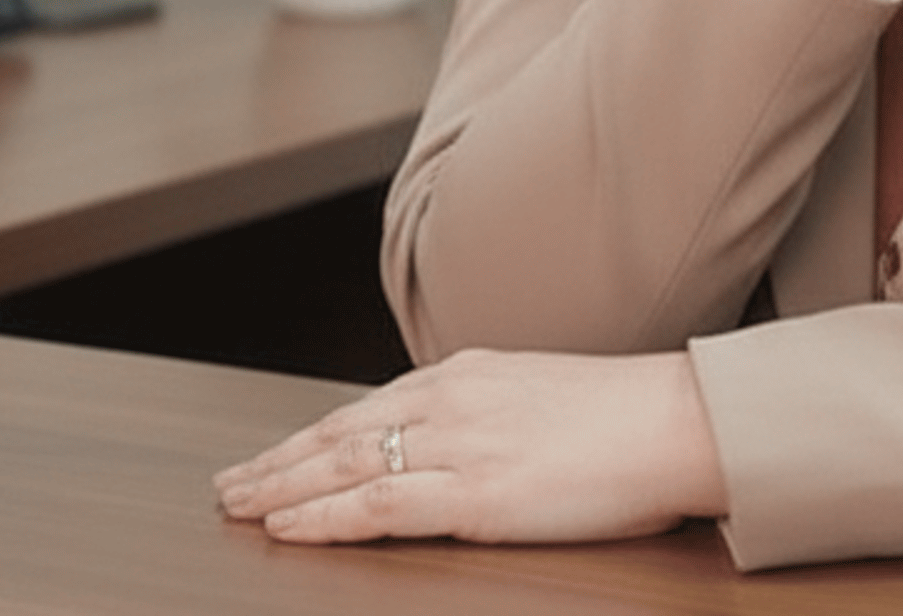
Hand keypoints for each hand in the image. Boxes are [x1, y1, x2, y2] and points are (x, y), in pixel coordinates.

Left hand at [214, 348, 725, 546]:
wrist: (674, 420)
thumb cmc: (624, 417)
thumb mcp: (541, 397)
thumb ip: (491, 413)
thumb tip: (462, 441)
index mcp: (468, 374)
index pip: (367, 407)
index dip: (311, 435)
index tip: (274, 455)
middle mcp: (451, 399)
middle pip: (339, 432)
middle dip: (278, 460)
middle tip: (229, 485)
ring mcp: (459, 443)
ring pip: (343, 464)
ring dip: (281, 487)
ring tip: (237, 507)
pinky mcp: (474, 492)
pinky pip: (378, 506)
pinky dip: (322, 516)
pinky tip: (286, 528)